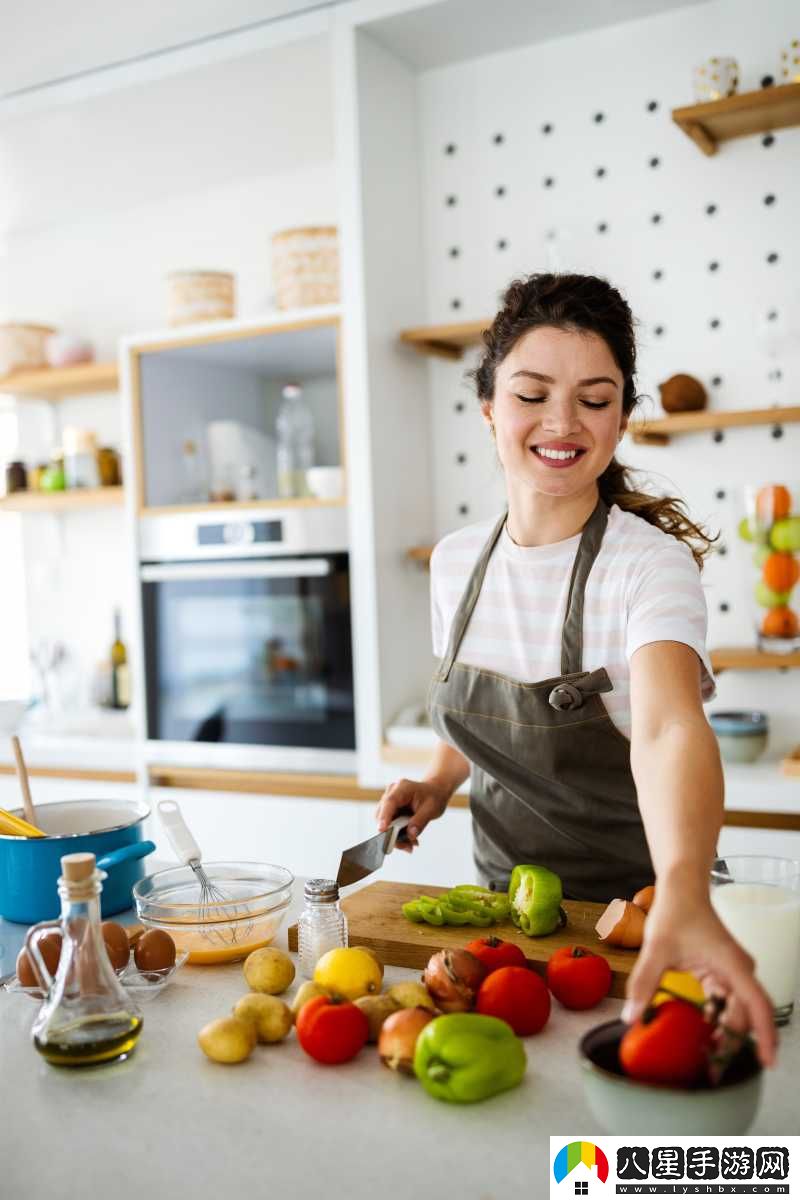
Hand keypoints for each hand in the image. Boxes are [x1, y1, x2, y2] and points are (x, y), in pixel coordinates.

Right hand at [375, 778, 449, 851]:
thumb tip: (410, 835)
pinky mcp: (390, 810)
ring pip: (384, 823)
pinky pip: (389, 825)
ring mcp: (389, 802)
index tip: (382, 830)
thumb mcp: (431, 809)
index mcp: (402, 788)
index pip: (389, 802)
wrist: (434, 793)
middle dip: (392, 833)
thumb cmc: (433, 797)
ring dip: (396, 837)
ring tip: (411, 845)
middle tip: (407, 847)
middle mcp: (392, 793)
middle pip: (383, 815)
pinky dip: (398, 835)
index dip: (384, 816)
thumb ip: (420, 821)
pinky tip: (410, 840)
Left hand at [621, 886, 777, 1068]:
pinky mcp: (722, 974)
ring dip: (723, 1033)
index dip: (765, 1036)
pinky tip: (700, 1033)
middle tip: (712, 1071)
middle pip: (745, 1015)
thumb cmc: (676, 911)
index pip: (758, 1005)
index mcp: (732, 965)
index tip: (766, 1062)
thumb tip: (630, 1017)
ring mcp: (733, 973)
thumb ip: (643, 983)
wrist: (681, 888)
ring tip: (705, 1059)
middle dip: (733, 1043)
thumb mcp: (656, 948)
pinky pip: (724, 1003)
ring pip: (735, 1012)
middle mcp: (739, 971)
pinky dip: (715, 1019)